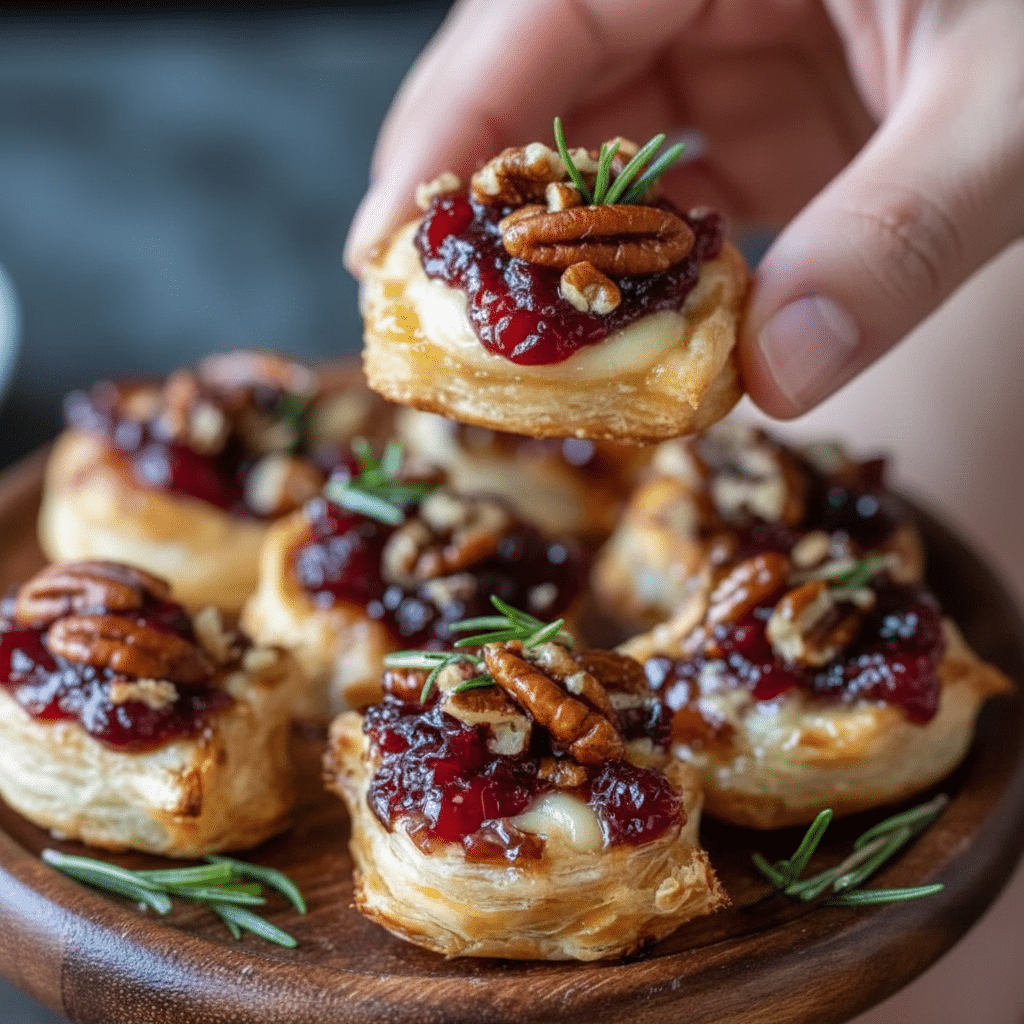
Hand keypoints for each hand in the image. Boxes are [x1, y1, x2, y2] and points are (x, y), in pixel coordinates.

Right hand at [344, 0, 1023, 417]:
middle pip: (543, 79)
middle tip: (432, 314)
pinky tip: (628, 326)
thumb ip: (896, 235)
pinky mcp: (766, 103)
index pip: (538, 12)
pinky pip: (674, 183)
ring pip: (602, 142)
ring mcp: (735, 39)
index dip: (448, 132)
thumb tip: (779, 378)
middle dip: (488, 202)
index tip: (385, 245)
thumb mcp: (1007, 103)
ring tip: (514, 343)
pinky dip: (648, 261)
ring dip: (564, 248)